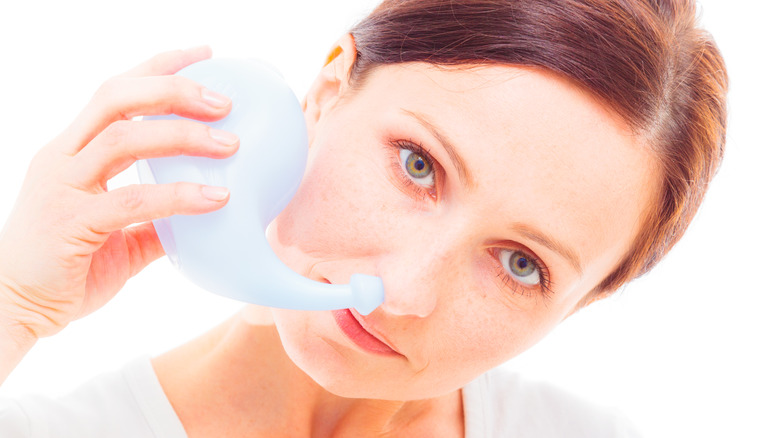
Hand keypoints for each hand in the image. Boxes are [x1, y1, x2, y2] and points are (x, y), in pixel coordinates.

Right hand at [0, 46, 238, 339]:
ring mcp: (62, 187)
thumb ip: (156, 220)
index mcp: (73, 152)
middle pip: (115, 99)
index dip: (158, 67)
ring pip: (121, 139)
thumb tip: (204, 212)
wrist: (15, 310)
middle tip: (224, 99)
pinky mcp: (69, 223)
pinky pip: (131, 202)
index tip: (204, 55)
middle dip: (172, 89)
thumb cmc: (67, 269)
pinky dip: (178, 195)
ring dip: (182, 135)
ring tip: (230, 143)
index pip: (116, 93)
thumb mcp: (120, 236)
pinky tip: (217, 198)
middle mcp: (63, 158)